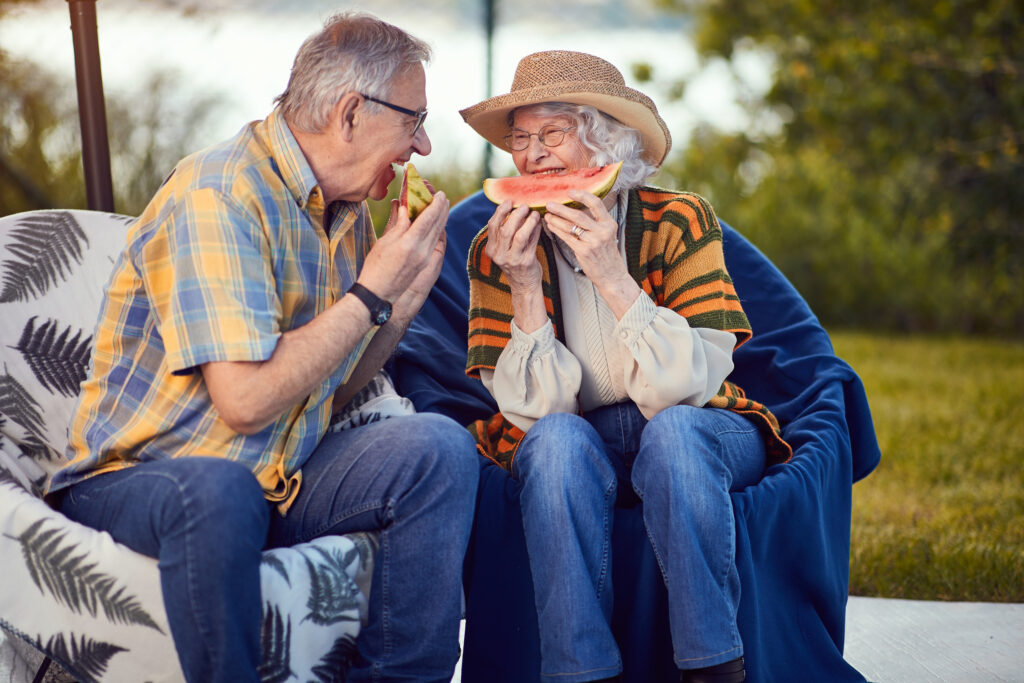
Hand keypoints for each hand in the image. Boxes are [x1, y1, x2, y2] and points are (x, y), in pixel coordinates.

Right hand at [358, 190, 449, 303]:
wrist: (377, 294)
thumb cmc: (375, 267)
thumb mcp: (384, 242)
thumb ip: (399, 224)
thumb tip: (406, 207)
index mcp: (410, 243)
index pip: (429, 219)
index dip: (436, 205)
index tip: (441, 194)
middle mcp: (422, 251)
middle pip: (438, 226)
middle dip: (442, 210)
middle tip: (443, 197)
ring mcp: (425, 259)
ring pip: (438, 235)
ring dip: (441, 220)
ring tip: (441, 208)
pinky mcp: (424, 265)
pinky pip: (434, 243)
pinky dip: (436, 231)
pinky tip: (435, 225)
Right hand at [485, 200, 542, 293]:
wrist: (524, 286)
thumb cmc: (515, 262)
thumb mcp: (505, 249)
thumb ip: (505, 232)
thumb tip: (514, 208)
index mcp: (491, 250)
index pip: (492, 226)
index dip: (500, 212)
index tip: (509, 202)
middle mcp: (499, 255)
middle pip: (505, 229)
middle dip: (515, 214)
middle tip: (524, 206)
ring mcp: (512, 260)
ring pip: (519, 235)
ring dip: (527, 221)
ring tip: (534, 213)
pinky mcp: (526, 262)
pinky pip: (532, 242)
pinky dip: (536, 230)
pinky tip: (539, 224)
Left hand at [545, 191, 640, 318]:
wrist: (612, 276)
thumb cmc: (607, 255)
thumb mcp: (608, 235)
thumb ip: (596, 223)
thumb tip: (577, 210)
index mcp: (609, 224)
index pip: (596, 203)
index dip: (582, 195)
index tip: (570, 192)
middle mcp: (602, 231)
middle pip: (578, 214)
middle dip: (561, 208)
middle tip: (549, 204)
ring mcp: (593, 241)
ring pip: (570, 226)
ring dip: (556, 219)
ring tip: (547, 215)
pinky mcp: (584, 251)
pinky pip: (566, 237)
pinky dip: (557, 230)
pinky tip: (551, 226)